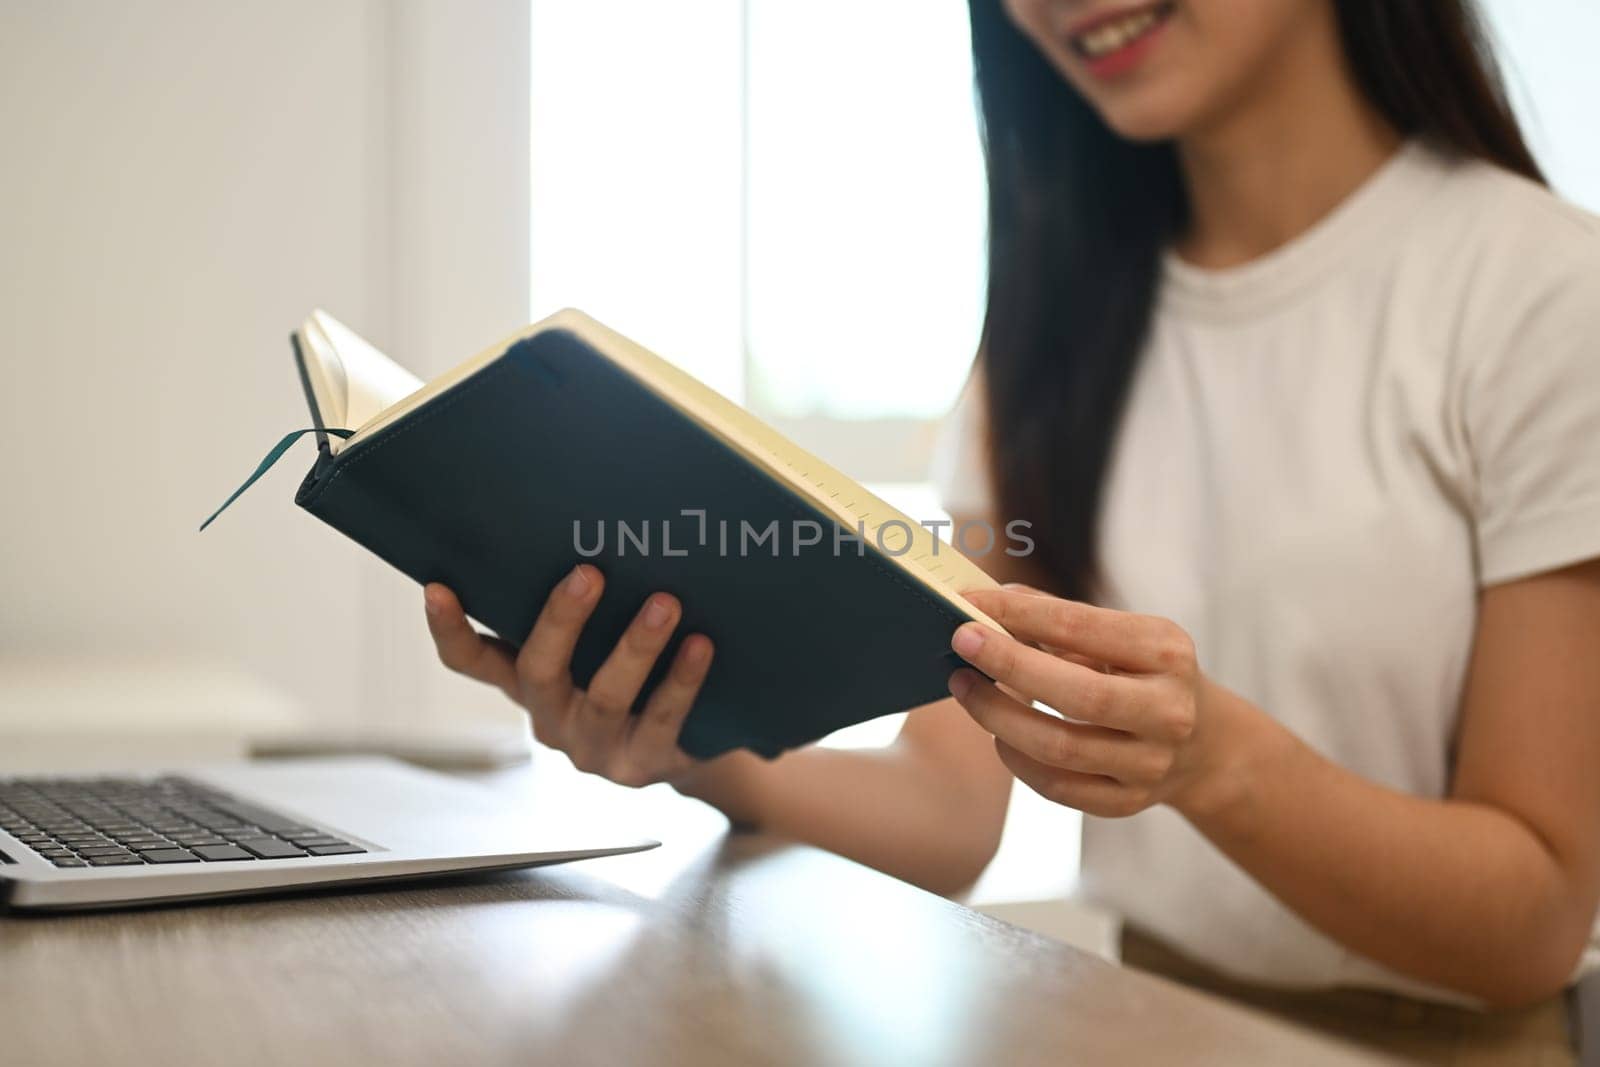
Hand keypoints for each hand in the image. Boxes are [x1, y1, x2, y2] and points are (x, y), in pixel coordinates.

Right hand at [423, 564, 713, 787]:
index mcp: (528, 682)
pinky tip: (701, 644)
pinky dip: (682, 680)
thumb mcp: (598, 644)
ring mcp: (595, 747)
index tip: (437, 587)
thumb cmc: (638, 673)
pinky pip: (662, 720)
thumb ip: (586, 608)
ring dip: (636, 646)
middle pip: (539, 670)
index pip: (472, 661)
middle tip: (589, 573)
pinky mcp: (644, 764)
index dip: (449, 629)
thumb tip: (603, 524)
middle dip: (561, 620)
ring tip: (665, 603)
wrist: (692, 743)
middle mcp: (552, 718)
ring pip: (607, 695)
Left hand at [948, 586, 1226, 817]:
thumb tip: (988, 601)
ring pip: (1060, 748)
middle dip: (1009, 665)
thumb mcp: (1121, 635)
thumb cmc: (1140, 672)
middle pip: (1077, 695)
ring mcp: (1152, 763)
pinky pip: (1058, 788)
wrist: (1203, 741)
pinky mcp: (1129, 801)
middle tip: (959, 643)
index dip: (1019, 614)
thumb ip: (1059, 617)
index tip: (969, 603)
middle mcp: (1168, 710)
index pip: (1081, 627)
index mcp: (1167, 652)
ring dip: (999, 716)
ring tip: (964, 687)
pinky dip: (1017, 760)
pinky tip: (997, 735)